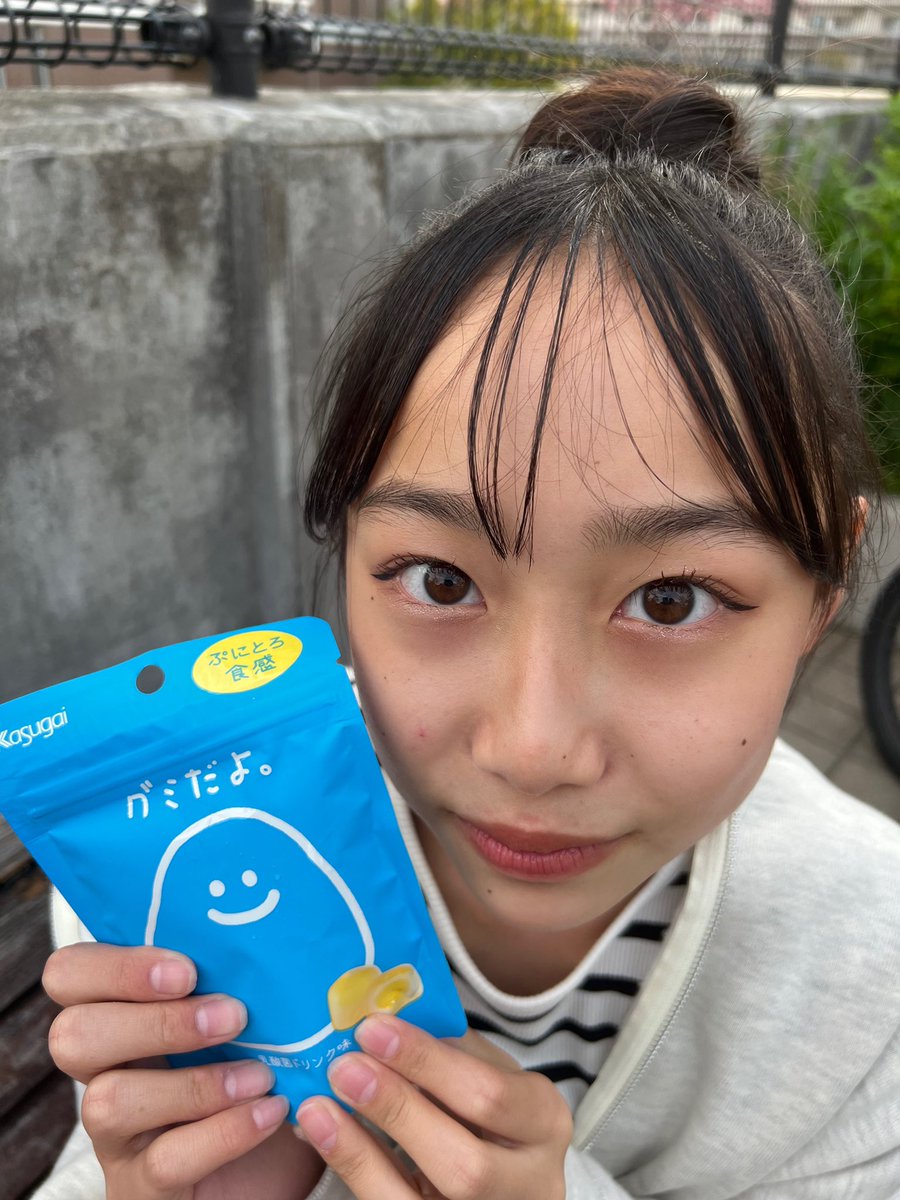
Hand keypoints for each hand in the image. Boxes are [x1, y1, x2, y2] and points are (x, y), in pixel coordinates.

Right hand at [43, 943, 324, 1199]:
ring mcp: (120, 1137)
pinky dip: (224, 1131)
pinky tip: (271, 1111)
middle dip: (153, 1021)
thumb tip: (287, 914)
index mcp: (123, 1014)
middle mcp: (107, 1072)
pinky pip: (164, 1161)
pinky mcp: (146, 1189)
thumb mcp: (261, 1013)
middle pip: (72, 1036)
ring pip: (106, 1102)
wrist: (288, 1160)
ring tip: (260, 1074)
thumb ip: (250, 970)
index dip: (115, 966)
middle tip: (232, 1016)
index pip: (71, 974)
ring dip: (192, 1082)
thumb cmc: (270, 1067)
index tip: (188, 968)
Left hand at [294, 1016, 571, 1198]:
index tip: (373, 1027)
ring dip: (362, 1153)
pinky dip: (356, 1172)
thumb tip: (382, 1008)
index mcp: (544, 1121)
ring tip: (318, 1106)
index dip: (428, 1063)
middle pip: (465, 1164)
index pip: (490, 1095)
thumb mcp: (488, 1069)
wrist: (506, 1173)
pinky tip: (326, 1137)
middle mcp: (531, 1183)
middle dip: (398, 1111)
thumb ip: (448, 1046)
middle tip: (344, 1066)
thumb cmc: (492, 1107)